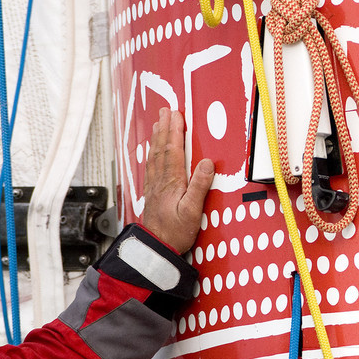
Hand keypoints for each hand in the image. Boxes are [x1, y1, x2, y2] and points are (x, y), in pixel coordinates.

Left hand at [141, 108, 213, 253]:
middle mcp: (161, 181)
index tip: (177, 114)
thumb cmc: (175, 233)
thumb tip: (207, 163)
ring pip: (155, 155)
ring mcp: (155, 186)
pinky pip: (151, 166)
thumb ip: (199, 186)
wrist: (156, 248)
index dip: (175, 131)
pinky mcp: (152, 193)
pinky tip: (152, 150)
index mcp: (172, 182)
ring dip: (157, 137)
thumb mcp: (192, 211)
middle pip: (162, 148)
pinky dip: (152, 153)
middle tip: (166, 110)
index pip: (173, 150)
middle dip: (165, 127)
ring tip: (159, 122)